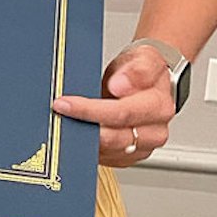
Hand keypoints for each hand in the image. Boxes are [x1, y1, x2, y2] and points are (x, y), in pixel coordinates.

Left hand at [52, 44, 174, 166]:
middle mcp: (155, 131)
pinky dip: (90, 147)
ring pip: (109, 150)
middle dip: (82, 124)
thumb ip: (137, 70)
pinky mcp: (130, 156)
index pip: (122, 113)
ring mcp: (143, 147)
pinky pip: (107, 158)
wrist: (147, 81)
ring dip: (85, 138)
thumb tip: (121, 85)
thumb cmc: (142, 70)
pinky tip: (79, 132)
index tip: (65, 103)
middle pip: (114, 137)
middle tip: (58, 112)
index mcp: (158, 106)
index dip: (90, 110)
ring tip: (66, 121)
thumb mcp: (145, 57)